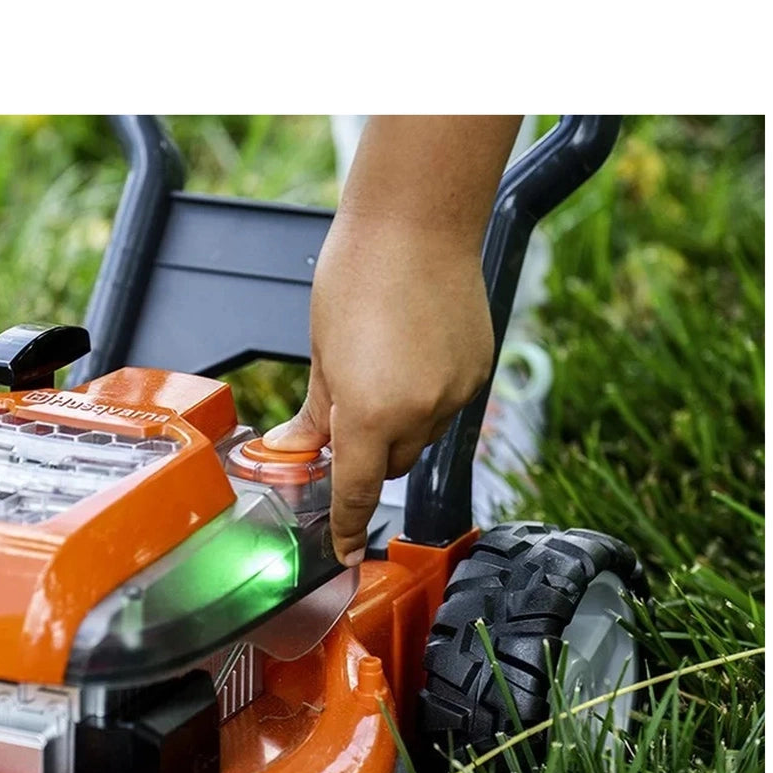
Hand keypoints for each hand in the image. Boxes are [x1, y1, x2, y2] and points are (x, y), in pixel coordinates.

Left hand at [263, 214, 493, 564]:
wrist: (416, 222)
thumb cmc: (358, 274)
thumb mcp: (320, 352)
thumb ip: (314, 414)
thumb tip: (294, 450)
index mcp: (370, 412)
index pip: (358, 490)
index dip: (347, 526)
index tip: (344, 550)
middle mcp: (420, 412)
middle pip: (391, 465)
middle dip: (367, 455)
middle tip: (347, 421)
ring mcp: (456, 393)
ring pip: (421, 438)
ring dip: (398, 425)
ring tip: (381, 371)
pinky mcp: (478, 372)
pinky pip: (446, 408)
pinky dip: (425, 400)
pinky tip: (411, 359)